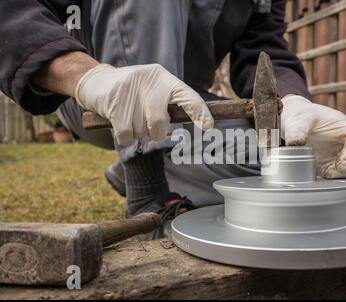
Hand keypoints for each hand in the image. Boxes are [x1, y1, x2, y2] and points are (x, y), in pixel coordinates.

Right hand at [75, 64, 213, 145]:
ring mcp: (130, 88)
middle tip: (150, 129)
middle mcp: (151, 80)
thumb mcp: (155, 94)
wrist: (96, 81)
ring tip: (130, 118)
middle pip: (160, 122)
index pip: (188, 97)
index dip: (199, 112)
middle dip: (156, 133)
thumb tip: (193, 127)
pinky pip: (126, 134)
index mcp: (165, 80)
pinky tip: (120, 125)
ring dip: (137, 132)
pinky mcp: (113, 99)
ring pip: (141, 130)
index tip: (208, 127)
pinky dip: (125, 138)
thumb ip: (170, 108)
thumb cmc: (135, 95)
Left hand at [281, 95, 345, 178]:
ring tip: (323, 173)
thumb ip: (297, 131)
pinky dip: (333, 180)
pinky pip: (341, 176)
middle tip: (330, 172)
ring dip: (342, 175)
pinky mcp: (334, 166)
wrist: (296, 125)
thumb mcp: (298, 121)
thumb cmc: (303, 118)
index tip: (340, 163)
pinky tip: (319, 176)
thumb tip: (295, 144)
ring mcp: (343, 155)